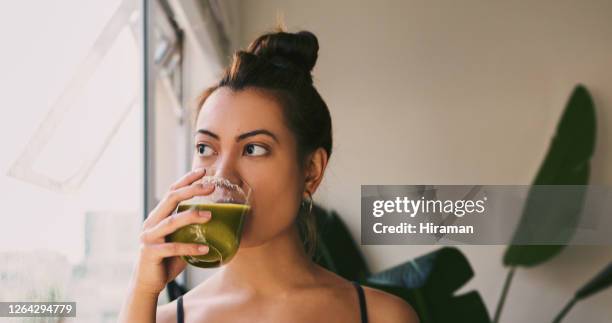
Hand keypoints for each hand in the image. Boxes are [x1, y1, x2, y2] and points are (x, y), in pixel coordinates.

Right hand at [129, 168, 214, 294]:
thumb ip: (189, 229)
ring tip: (210, 216)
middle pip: (171, 199)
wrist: (148, 283)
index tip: (202, 172)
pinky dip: (190, 248)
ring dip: (192, 216)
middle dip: (191, 190)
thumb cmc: (167, 260)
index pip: (172, 192)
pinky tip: (205, 248)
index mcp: (158, 217)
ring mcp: (149, 237)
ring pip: (172, 221)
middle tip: (211, 186)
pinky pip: (173, 247)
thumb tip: (216, 220)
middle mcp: (151, 223)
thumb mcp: (179, 240)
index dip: (186, 180)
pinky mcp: (151, 253)